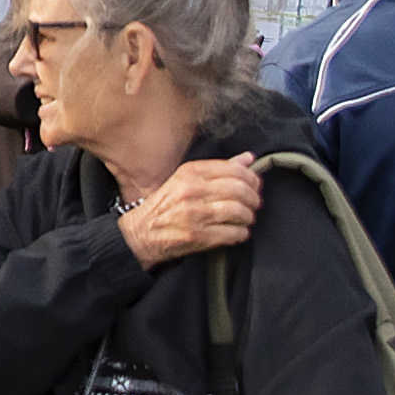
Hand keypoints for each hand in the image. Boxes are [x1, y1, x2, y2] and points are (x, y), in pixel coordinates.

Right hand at [117, 158, 264, 266]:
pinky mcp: (198, 236)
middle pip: (240, 190)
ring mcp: (196, 214)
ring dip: (248, 216)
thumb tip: (248, 158)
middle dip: (253, 198)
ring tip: (245, 218)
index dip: (251, 178)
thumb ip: (218, 169)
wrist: (139, 233)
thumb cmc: (164, 206)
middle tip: (254, 204)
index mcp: (190, 173)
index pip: (234, 169)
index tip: (254, 185)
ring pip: (240, 211)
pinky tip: (237, 232)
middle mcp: (192, 191)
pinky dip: (241, 233)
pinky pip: (234, 233)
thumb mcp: (185, 180)